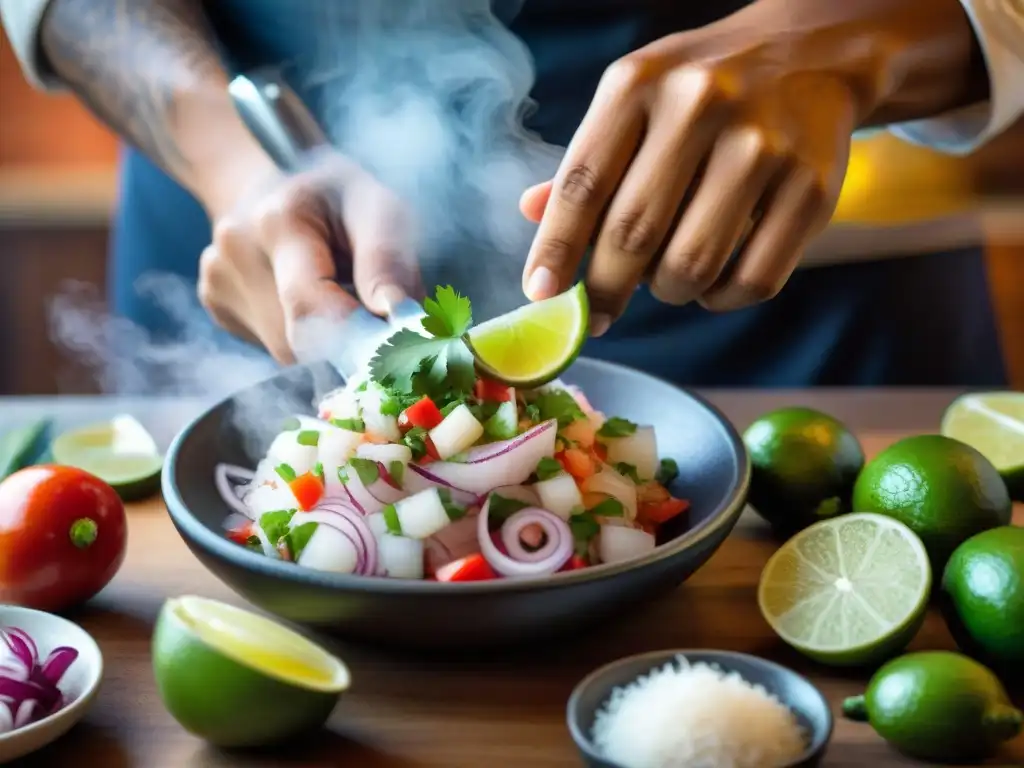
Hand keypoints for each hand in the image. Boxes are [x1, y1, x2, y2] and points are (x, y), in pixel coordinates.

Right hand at [197, 150, 419, 362]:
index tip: (388, 345)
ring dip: (321, 339)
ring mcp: (216, 276)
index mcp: (279, 219)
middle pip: (297, 338)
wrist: (275, 174)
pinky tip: (302, 295)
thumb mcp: (379, 208)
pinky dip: (295, 332)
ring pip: (282, 349)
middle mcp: (236, 248)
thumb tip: (399, 317)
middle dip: (342, 338)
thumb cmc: (340, 196)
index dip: (354, 338)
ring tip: (333, 292)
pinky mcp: (213, 300)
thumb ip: (387, 260)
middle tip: (368, 311)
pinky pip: (266, 344)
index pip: (309, 308)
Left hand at [520, 9, 863, 332]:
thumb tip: (531, 211)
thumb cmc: (699, 90)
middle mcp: (700, 105)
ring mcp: (763, 146)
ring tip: (668, 277)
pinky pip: (754, 280)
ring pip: (692, 266)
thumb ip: (586, 161)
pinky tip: (714, 282)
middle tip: (598, 315)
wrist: (810, 53)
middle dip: (605, 290)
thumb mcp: (634, 101)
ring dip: (669, 292)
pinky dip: (722, 299)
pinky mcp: (813, 187)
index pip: (582, 184)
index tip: (540, 295)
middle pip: (633, 234)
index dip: (555, 250)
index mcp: (638, 85)